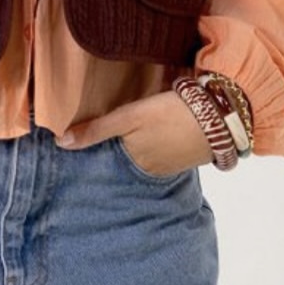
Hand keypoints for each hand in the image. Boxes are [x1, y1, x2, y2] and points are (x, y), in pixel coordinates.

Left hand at [55, 92, 212, 171]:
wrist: (223, 116)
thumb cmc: (172, 114)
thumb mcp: (131, 117)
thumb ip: (97, 130)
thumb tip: (61, 143)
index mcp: (135, 162)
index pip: (109, 154)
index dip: (102, 143)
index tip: (93, 134)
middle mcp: (151, 170)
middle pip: (128, 155)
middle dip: (122, 146)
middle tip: (122, 127)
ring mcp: (172, 164)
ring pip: (147, 152)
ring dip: (143, 144)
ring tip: (141, 128)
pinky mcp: (187, 155)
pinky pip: (165, 150)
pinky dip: (160, 142)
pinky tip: (162, 130)